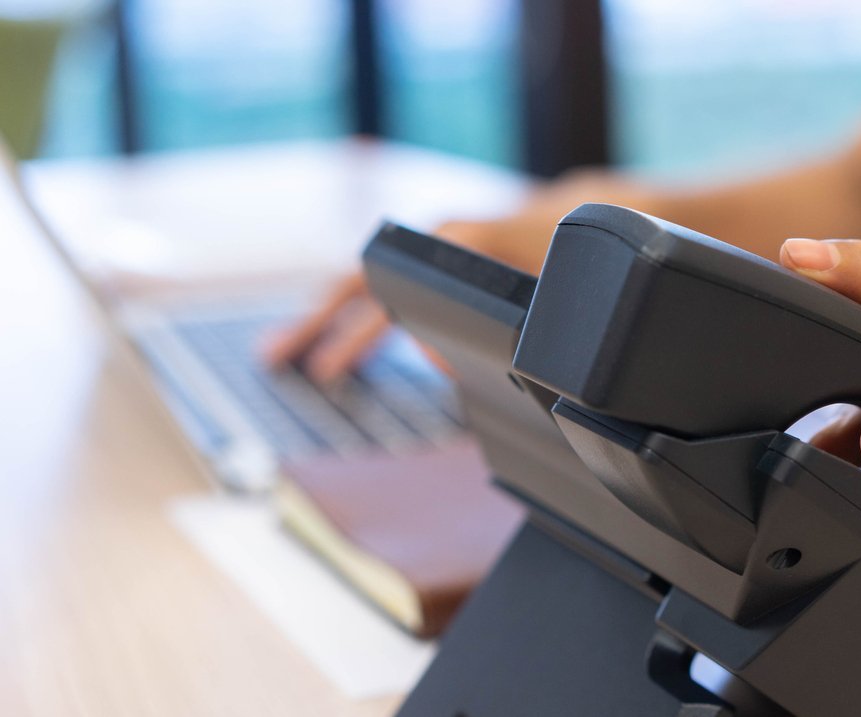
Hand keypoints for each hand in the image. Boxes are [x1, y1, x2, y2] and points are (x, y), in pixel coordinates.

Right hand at [261, 171, 643, 379]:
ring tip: (276, 353)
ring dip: (319, 319)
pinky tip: (327, 347)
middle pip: (358, 283)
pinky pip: (380, 290)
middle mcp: (433, 240)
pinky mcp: (432, 263)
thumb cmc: (563, 249)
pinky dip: (349, 317)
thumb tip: (445, 366)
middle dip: (315, 324)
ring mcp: (428, 250)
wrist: (577, 214)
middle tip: (274, 358)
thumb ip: (505, 327)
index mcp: (456, 240)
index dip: (373, 337)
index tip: (348, 372)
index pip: (395, 291)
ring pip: (361, 284)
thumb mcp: (548, 290)